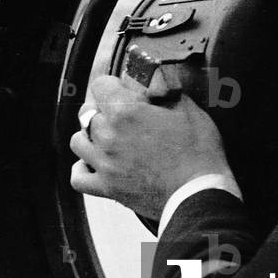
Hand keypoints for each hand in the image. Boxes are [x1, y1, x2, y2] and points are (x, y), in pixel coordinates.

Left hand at [69, 73, 232, 219]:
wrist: (200, 193)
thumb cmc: (199, 154)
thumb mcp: (188, 109)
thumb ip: (164, 91)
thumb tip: (153, 85)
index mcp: (126, 112)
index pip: (101, 85)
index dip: (114, 84)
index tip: (123, 89)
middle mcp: (109, 136)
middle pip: (88, 111)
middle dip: (103, 108)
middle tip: (122, 113)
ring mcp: (105, 164)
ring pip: (78, 141)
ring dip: (89, 135)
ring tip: (107, 137)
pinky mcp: (108, 188)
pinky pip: (78, 177)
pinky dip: (82, 168)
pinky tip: (94, 163)